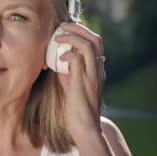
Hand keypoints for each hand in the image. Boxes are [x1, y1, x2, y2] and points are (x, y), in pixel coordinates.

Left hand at [54, 22, 105, 140]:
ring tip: (58, 36)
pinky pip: (78, 59)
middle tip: (61, 26)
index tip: (66, 30)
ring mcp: (93, 76)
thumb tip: (58, 59)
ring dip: (72, 36)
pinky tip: (58, 57)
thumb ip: (68, 72)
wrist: (84, 129)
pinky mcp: (84, 83)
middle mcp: (98, 71)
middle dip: (78, 28)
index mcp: (97, 70)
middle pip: (95, 39)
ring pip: (89, 45)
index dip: (82, 32)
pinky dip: (68, 53)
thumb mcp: (72, 86)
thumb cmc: (76, 110)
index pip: (95, 43)